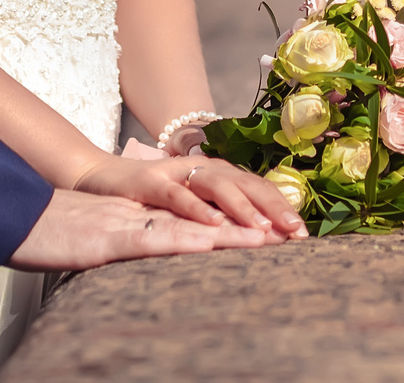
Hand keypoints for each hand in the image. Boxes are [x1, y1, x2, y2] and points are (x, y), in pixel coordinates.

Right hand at [7, 188, 270, 270]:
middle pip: (206, 209)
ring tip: (267, 236)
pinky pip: (151, 233)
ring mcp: (126, 218)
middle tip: (293, 232)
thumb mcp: (103, 240)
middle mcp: (142, 209)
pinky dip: (182, 234)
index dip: (245, 218)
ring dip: (230, 226)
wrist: (9, 220)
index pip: (204, 211)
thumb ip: (136, 241)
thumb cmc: (52, 234)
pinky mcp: (106, 235)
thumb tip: (165, 251)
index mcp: (145, 212)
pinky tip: (209, 239)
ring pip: (189, 218)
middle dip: (252, 220)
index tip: (283, 231)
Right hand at [75, 152, 305, 237]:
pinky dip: (195, 208)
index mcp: (215, 175)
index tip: (303, 233)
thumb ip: (218, 214)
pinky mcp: (150, 181)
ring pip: (216, 185)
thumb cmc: (149, 199)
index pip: (255, 188)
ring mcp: (176, 172)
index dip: (280, 207)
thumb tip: (259, 235)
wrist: (100, 178)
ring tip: (263, 229)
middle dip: (273, 206)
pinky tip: (212, 224)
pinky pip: (177, 194)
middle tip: (296, 231)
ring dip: (241, 207)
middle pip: (245, 183)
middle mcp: (201, 169)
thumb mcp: (189, 206)